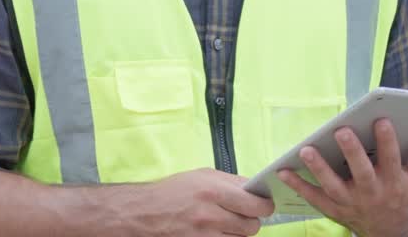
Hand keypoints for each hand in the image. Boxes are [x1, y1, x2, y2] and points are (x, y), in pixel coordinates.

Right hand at [127, 167, 274, 235]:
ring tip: (225, 223)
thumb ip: (230, 182)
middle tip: (243, 214)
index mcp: (213, 191)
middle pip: (253, 226)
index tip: (264, 204)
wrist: (143, 214)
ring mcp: (206, 236)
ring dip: (238, 232)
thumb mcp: (201, 176)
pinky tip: (218, 232)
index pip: (256, 205)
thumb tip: (255, 189)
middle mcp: (211, 215)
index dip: (264, 205)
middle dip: (251, 220)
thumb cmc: (172, 192)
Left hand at [277, 119, 407, 236]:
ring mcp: (351, 202)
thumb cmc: (404, 194)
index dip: (388, 141)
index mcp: (395, 182)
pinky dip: (298, 185)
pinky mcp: (334, 209)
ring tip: (306, 150)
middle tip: (342, 131)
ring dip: (319, 168)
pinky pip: (313, 197)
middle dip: (352, 152)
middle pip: (362, 172)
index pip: (392, 159)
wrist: (391, 230)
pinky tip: (283, 170)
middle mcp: (372, 193)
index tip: (382, 120)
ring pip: (333, 186)